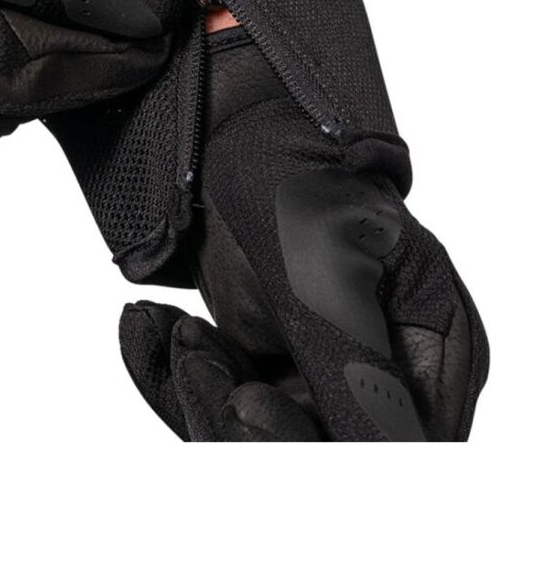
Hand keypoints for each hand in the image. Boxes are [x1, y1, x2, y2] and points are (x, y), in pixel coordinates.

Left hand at [119, 19, 487, 440]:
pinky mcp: (265, 359)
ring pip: (251, 432)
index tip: (248, 401)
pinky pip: (215, 397)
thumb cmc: (290, 167)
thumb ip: (350, 361)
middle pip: (316, 450)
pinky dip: (171, 371)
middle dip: (233, 412)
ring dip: (195, 386)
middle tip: (188, 350)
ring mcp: (321, 367)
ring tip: (167, 326)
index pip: (394, 443)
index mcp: (430, 345)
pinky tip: (145, 328)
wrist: (221, 124)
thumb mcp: (325, 262)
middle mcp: (384, 368)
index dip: (318, 444)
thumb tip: (377, 452)